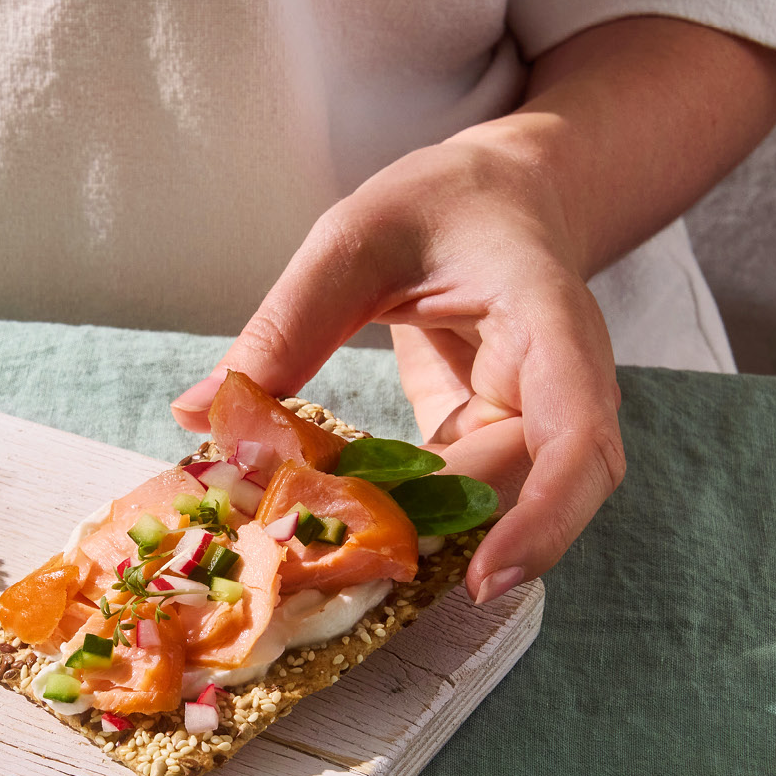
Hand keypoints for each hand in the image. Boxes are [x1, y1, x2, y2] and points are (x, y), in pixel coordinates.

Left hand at [170, 125, 623, 604]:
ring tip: (319, 558)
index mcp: (550, 324)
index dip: (543, 519)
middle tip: (331, 565)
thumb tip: (196, 414)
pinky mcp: (489, 445)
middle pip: (520, 492)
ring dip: (406, 537)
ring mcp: (529, 424)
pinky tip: (327, 532)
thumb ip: (286, 327)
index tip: (482, 577)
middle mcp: (560, 388)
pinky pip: (452, 501)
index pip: (578, 439)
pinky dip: (394, 520)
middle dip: (432, 535)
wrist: (497, 197)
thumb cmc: (441, 204)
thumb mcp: (352, 241)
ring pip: (483, 510)